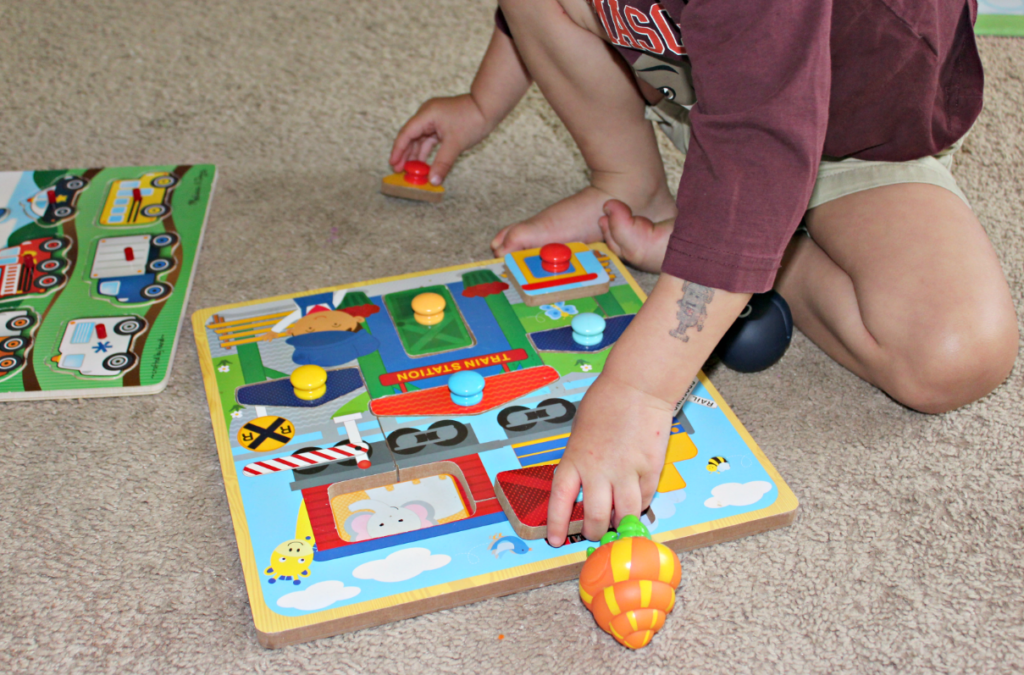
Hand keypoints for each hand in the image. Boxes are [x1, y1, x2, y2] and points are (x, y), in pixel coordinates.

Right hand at [389, 94, 490, 185]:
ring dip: (416, 154)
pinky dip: (427, 151)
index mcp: (427, 115)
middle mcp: (427, 115)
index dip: (398, 150)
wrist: (489, 106)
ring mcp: (435, 119)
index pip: (406, 134)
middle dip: (405, 154)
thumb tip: (433, 181)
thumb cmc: (473, 119)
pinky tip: (424, 163)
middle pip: (411, 136)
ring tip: (411, 170)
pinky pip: (430, 139)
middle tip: (399, 170)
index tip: (393, 164)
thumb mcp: (455, 144)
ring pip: (421, 139)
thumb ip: (442, 163)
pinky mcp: (442, 124)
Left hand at [547, 373, 673, 545]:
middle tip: (594, 534)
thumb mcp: (580, 431)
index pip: (561, 501)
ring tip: (617, 524)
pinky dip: (641, 503)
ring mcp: (626, 472)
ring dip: (619, 523)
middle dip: (594, 531)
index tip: (554, 540)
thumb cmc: (605, 402)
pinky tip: (638, 501)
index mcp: (574, 459)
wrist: (638, 387)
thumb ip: (580, 459)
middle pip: (595, 517)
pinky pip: (646, 497)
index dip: (557, 524)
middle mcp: (598, 471)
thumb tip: (583, 482)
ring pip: (624, 514)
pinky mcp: (650, 469)